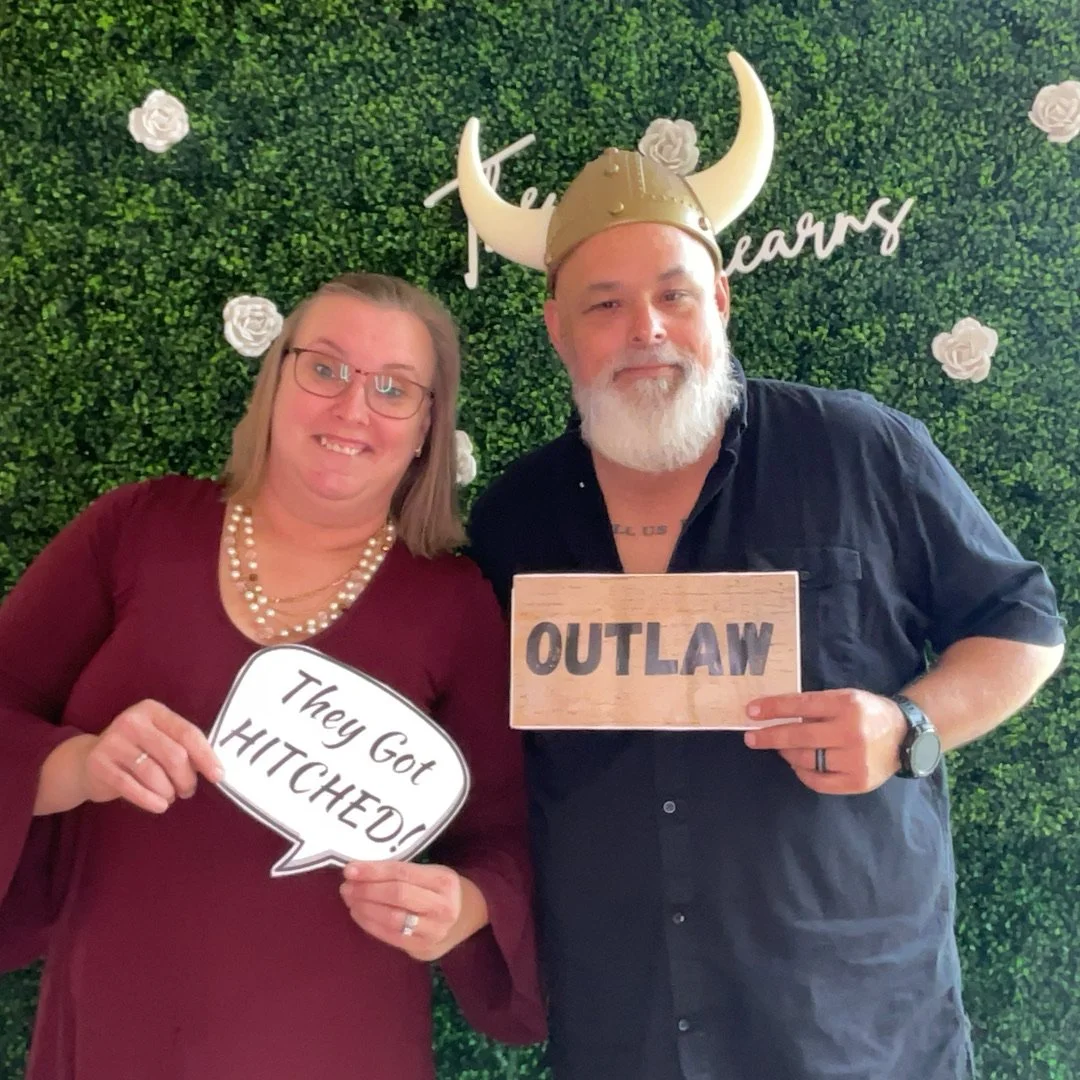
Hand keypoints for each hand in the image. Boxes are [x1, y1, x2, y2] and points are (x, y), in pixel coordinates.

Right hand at [81, 699, 222, 812]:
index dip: (206, 756)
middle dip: (186, 778)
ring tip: (170, 796)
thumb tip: (215, 769)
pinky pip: (131, 787)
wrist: (86, 762)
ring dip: (168, 791)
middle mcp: (132, 721)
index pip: (187, 733)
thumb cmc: (136, 751)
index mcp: (152, 710)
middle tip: (188, 790)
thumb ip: (184, 747)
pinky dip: (150, 800)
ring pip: (153, 773)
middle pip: (174, 755)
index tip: (218, 776)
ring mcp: (112, 741)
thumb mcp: (159, 740)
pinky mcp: (98, 764)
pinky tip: (159, 805)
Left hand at [339, 860, 482, 961]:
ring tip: (350, 899)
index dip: (374, 871)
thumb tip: (359, 870)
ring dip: (365, 908)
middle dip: (366, 890)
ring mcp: (434, 931)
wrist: (465, 917)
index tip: (350, 868)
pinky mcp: (423, 949)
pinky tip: (359, 914)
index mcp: (444, 881)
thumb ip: (401, 872)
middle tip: (346, 886)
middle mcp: (443, 907)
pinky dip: (370, 924)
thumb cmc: (440, 890)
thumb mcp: (430, 873)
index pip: (402, 873)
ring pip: (392, 918)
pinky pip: (391, 937)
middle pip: (397, 895)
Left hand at [743, 689, 907, 793]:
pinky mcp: (857, 782)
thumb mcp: (845, 698)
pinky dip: (802, 772)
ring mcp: (855, 760)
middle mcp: (851, 732)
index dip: (773, 708)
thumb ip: (816, 706)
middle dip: (770, 736)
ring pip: (806, 759)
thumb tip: (774, 714)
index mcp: (847, 705)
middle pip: (800, 736)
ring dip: (786, 753)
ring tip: (778, 748)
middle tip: (750, 737)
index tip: (751, 711)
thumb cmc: (867, 713)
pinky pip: (818, 781)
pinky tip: (797, 764)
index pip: (801, 705)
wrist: (907, 737)